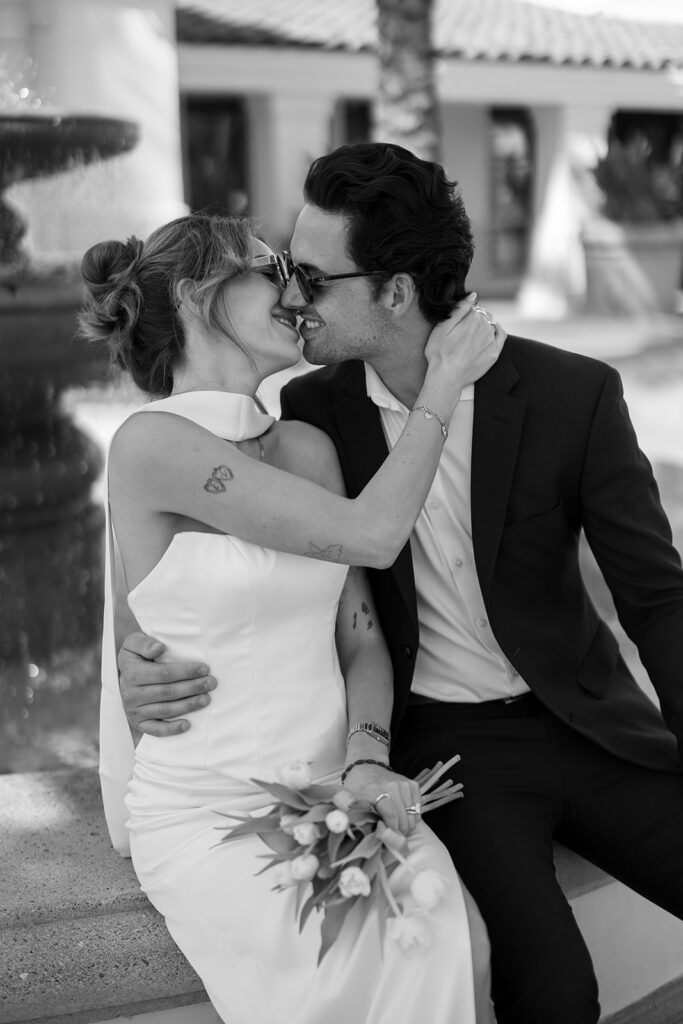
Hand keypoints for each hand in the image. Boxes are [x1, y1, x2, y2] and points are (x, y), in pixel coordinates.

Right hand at [118, 631, 216, 736]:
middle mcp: (131, 694)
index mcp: (132, 674)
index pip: (163, 674)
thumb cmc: (136, 657)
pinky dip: (171, 730)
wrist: (124, 675)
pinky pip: (155, 730)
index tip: (204, 669)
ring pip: (165, 710)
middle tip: (212, 683)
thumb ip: (144, 643)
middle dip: (192, 687)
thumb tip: (158, 648)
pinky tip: (187, 725)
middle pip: (167, 692)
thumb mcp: (133, 643)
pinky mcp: (139, 723)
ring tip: (206, 699)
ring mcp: (134, 711)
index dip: (186, 672)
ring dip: (188, 706)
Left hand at [342, 763, 421, 835]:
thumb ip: (355, 815)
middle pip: (403, 815)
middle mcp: (391, 785)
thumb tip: (362, 831)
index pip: (390, 813)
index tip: (390, 837)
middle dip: (401, 830)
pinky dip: (414, 815)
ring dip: (408, 824)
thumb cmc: (358, 788)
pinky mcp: (411, 784)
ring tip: (400, 828)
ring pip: (412, 813)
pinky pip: (418, 806)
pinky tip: (405, 817)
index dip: (392, 829)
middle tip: (396, 835)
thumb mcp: (351, 800)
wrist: (368, 768)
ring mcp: (403, 784)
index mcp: (375, 790)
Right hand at [423, 293, 505, 409]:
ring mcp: (491, 341)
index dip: (464, 314)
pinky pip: (501, 336)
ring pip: (490, 325)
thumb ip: (460, 309)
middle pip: (483, 316)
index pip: (473, 308)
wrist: (446, 377)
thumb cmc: (439, 352)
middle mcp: (485, 327)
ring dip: (483, 327)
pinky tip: (491, 332)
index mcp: (472, 318)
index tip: (457, 322)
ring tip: (470, 337)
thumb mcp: (442, 327)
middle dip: (475, 319)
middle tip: (462, 331)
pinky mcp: (494, 354)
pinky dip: (497, 331)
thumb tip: (473, 295)